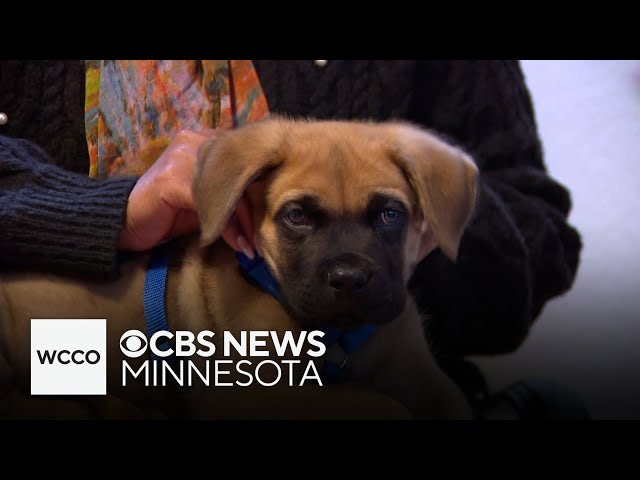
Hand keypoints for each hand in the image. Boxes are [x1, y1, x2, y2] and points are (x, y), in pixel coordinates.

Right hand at [119, 129, 257, 253]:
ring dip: (243, 223)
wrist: (127, 222)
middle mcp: (197, 142)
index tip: (269, 221)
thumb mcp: (208, 200)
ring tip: (251, 245)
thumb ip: (233, 195)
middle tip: (262, 239)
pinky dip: (224, 226)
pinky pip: (210, 203)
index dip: (261, 193)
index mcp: (208, 141)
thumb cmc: (170, 212)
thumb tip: (268, 210)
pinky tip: (234, 243)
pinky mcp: (173, 178)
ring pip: (229, 189)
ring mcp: (183, 157)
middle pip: (241, 175)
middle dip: (254, 211)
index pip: (247, 163)